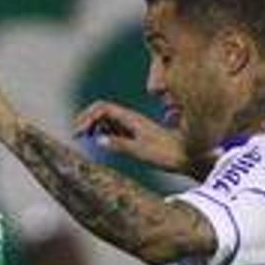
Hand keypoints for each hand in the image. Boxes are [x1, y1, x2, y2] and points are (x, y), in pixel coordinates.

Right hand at [72, 100, 192, 174]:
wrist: (188, 155)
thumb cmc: (168, 154)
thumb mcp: (142, 151)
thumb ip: (121, 145)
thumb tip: (100, 139)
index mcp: (131, 119)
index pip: (102, 108)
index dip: (87, 117)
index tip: (78, 133)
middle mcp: (132, 119)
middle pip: (102, 110)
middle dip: (87, 119)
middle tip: (76, 134)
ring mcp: (134, 125)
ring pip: (108, 118)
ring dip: (94, 124)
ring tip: (85, 136)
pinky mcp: (137, 133)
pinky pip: (116, 126)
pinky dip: (104, 130)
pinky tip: (102, 140)